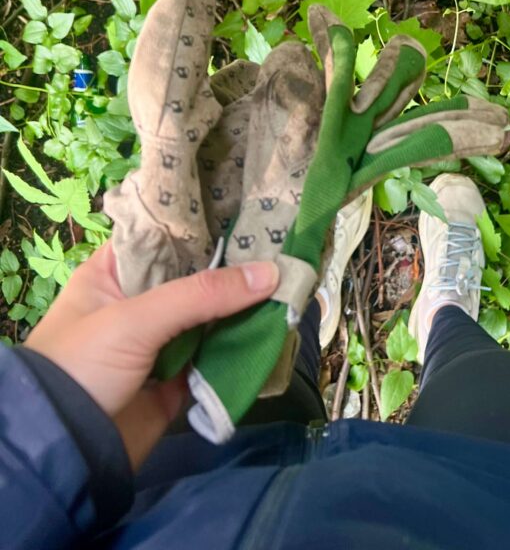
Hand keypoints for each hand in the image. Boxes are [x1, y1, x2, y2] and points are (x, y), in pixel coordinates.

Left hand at [25, 239, 278, 468]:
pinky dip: (239, 347)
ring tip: (286, 286)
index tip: (248, 214)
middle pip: (192, 276)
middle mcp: (135, 302)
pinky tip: (271, 329)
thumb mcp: (135, 319)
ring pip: (208, 316)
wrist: (63, 454)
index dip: (203, 227)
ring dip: (241, 308)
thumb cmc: (84, 366)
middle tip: (281, 248)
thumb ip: (202, 294)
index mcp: (111, 273)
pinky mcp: (176, 380)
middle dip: (232, 268)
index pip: (162, 237)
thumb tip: (271, 273)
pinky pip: (214, 356)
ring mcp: (157, 342)